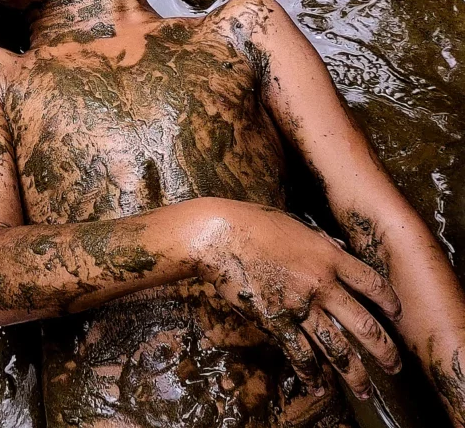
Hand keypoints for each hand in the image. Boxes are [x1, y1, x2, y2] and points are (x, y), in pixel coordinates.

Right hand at [193, 200, 402, 399]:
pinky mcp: (275, 320)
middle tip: (393, 366)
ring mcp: (299, 305)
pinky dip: (311, 373)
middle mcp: (321, 284)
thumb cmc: (252, 223)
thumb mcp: (295, 225)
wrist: (219, 235)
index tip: (396, 315)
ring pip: (337, 347)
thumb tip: (336, 250)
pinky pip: (299, 353)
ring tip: (364, 390)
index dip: (389, 302)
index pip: (372, 284)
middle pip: (365, 325)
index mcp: (329, 257)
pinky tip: (318, 385)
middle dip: (384, 351)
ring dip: (354, 373)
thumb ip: (319, 242)